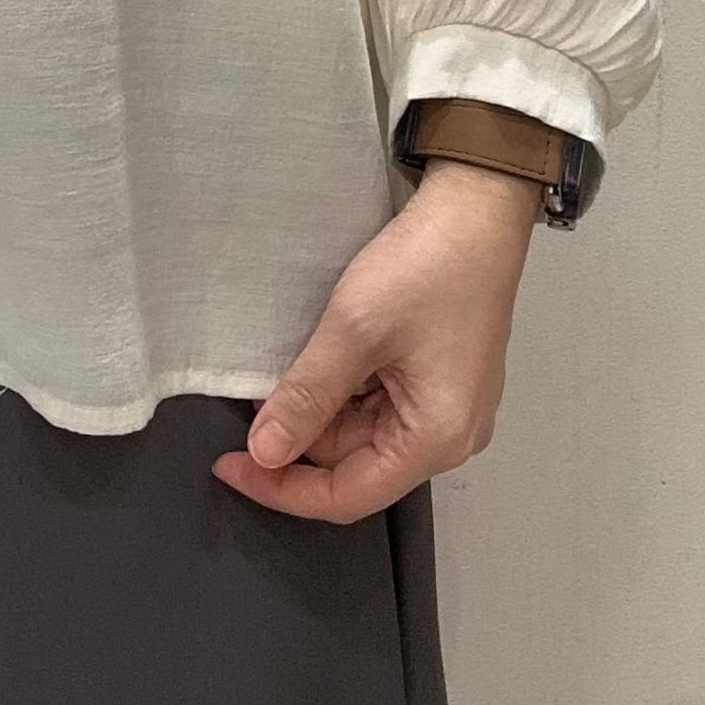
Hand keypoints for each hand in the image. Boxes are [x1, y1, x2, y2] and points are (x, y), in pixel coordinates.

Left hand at [212, 158, 541, 521]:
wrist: (475, 208)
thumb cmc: (426, 267)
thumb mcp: (353, 330)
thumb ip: (306, 397)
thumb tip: (264, 453)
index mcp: (436, 439)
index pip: (347, 496)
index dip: (282, 490)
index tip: (228, 466)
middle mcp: (449, 436)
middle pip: (353, 464)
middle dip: (297, 439)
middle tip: (245, 402)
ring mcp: (446, 406)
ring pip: (360, 432)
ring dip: (316, 410)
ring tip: (276, 373)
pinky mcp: (437, 378)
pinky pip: (377, 403)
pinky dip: (340, 389)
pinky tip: (313, 360)